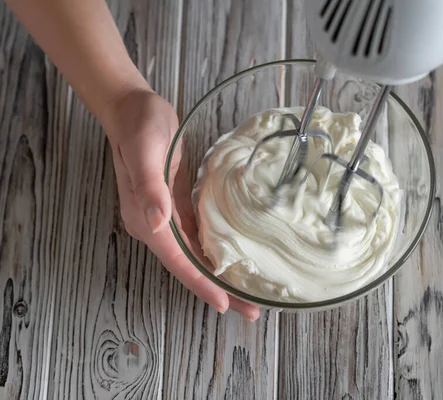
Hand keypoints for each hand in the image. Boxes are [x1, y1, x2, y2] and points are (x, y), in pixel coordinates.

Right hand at [102, 87, 259, 320]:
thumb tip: (158, 222)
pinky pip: (197, 239)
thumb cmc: (141, 125)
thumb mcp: (146, 150)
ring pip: (195, 256)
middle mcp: (156, 225)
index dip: (200, 283)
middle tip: (250, 311)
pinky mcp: (175, 207)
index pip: (177, 260)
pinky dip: (214, 254)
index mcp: (146, 219)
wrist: (133, 108)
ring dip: (219, 277)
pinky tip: (233, 263)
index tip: (224, 304)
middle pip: (189, 266)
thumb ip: (149, 186)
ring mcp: (165, 218)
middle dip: (217, 290)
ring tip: (248, 296)